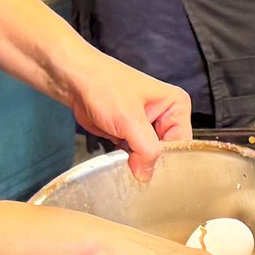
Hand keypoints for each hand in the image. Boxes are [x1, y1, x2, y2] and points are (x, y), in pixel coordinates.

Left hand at [53, 50, 193, 181]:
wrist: (74, 79)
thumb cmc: (102, 85)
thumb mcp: (129, 119)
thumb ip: (145, 150)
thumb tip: (147, 176)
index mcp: (176, 105)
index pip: (181, 144)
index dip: (165, 158)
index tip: (146, 165)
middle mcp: (165, 115)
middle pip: (166, 152)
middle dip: (148, 160)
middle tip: (133, 162)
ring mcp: (147, 125)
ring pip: (148, 155)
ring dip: (135, 160)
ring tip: (121, 150)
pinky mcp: (130, 132)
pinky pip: (134, 154)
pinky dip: (125, 158)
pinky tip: (116, 151)